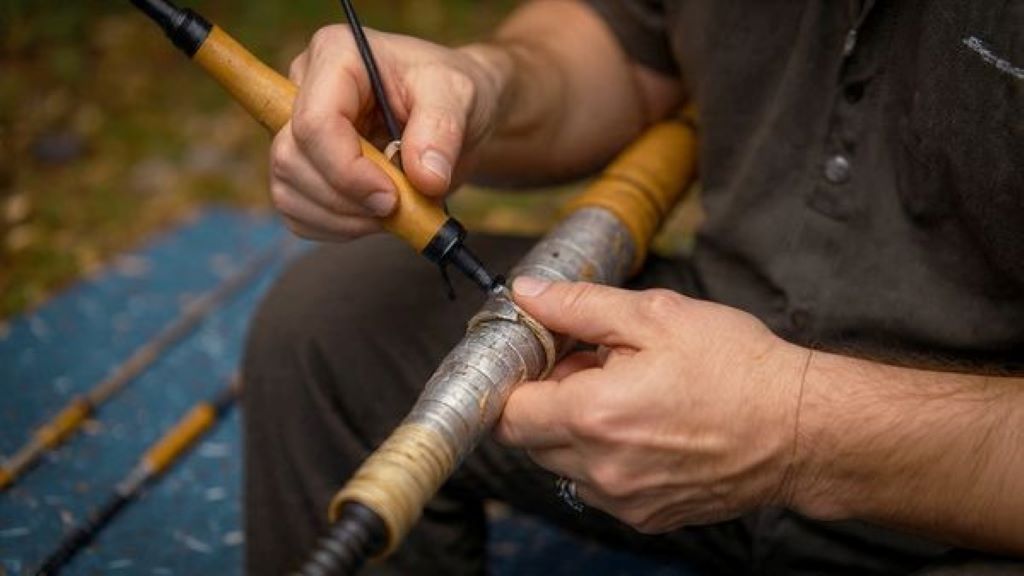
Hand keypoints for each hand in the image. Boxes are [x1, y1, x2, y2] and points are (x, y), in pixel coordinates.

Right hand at [269, 25, 504, 240]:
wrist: (454, 115)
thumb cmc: (451, 91)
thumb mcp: (459, 95)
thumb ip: (442, 129)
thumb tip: (425, 177)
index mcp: (336, 55)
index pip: (315, 122)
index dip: (347, 170)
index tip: (392, 197)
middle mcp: (305, 89)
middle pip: (291, 159)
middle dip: (346, 198)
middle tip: (398, 206)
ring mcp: (297, 130)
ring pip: (288, 191)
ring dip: (342, 218)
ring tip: (392, 211)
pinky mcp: (303, 167)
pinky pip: (298, 212)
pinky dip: (336, 228)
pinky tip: (373, 217)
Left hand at [495, 277, 809, 532]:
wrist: (801, 429)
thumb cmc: (737, 367)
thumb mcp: (656, 316)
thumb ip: (578, 306)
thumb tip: (525, 293)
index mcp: (593, 415)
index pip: (507, 412)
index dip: (516, 379)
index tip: (540, 357)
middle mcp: (600, 468)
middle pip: (530, 440)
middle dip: (547, 401)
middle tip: (594, 366)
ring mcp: (623, 500)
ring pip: (563, 465)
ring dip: (576, 430)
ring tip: (626, 396)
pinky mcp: (646, 516)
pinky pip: (599, 487)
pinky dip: (605, 458)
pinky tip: (646, 428)